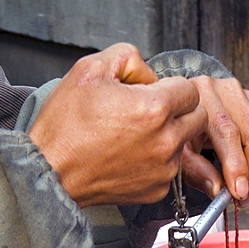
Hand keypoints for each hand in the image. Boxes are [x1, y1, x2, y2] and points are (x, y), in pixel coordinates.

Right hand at [28, 44, 207, 206]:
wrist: (50, 172)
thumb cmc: (65, 127)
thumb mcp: (90, 69)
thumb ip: (129, 57)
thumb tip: (149, 73)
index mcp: (154, 108)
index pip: (191, 90)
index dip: (171, 87)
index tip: (153, 93)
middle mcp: (165, 141)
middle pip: (197, 118)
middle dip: (179, 111)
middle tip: (149, 113)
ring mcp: (162, 169)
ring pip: (184, 145)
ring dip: (168, 137)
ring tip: (133, 136)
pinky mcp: (155, 190)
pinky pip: (169, 170)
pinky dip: (156, 161)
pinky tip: (130, 156)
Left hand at [178, 76, 248, 203]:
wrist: (186, 111)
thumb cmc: (181, 133)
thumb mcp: (179, 153)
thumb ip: (197, 171)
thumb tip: (218, 191)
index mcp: (202, 97)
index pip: (229, 133)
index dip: (238, 167)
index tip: (239, 193)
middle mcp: (228, 92)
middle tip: (245, 197)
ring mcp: (248, 97)